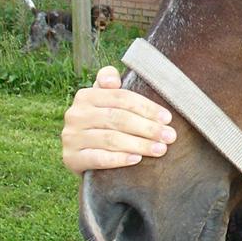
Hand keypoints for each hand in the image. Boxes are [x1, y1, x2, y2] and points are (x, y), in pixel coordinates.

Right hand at [61, 65, 175, 174]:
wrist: (83, 156)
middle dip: (148, 128)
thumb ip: (112, 86)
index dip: (146, 107)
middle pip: (118, 118)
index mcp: (86, 95)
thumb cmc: (103, 124)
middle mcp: (75, 114)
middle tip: (169, 137)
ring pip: (111, 139)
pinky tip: (137, 159)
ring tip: (160, 149)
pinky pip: (98, 158)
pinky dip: (119, 159)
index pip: (121, 98)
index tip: (168, 118)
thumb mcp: (106, 103)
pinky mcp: (71, 158)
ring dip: (139, 144)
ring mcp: (71, 137)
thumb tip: (113, 81)